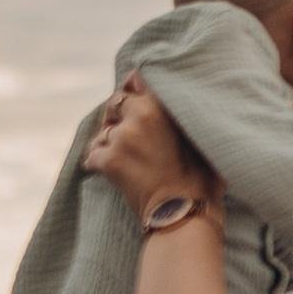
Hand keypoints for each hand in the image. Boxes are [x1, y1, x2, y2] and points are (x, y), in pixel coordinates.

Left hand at [85, 75, 216, 213]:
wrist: (185, 214)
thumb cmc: (199, 179)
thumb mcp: (196, 137)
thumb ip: (177, 114)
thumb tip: (171, 101)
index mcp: (162, 105)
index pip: (136, 79)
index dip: (131, 86)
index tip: (130, 92)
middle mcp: (140, 115)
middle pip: (115, 104)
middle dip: (117, 117)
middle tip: (128, 137)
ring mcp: (122, 137)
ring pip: (103, 133)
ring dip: (109, 144)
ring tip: (128, 162)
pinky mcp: (109, 160)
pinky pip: (93, 155)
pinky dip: (99, 164)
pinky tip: (112, 173)